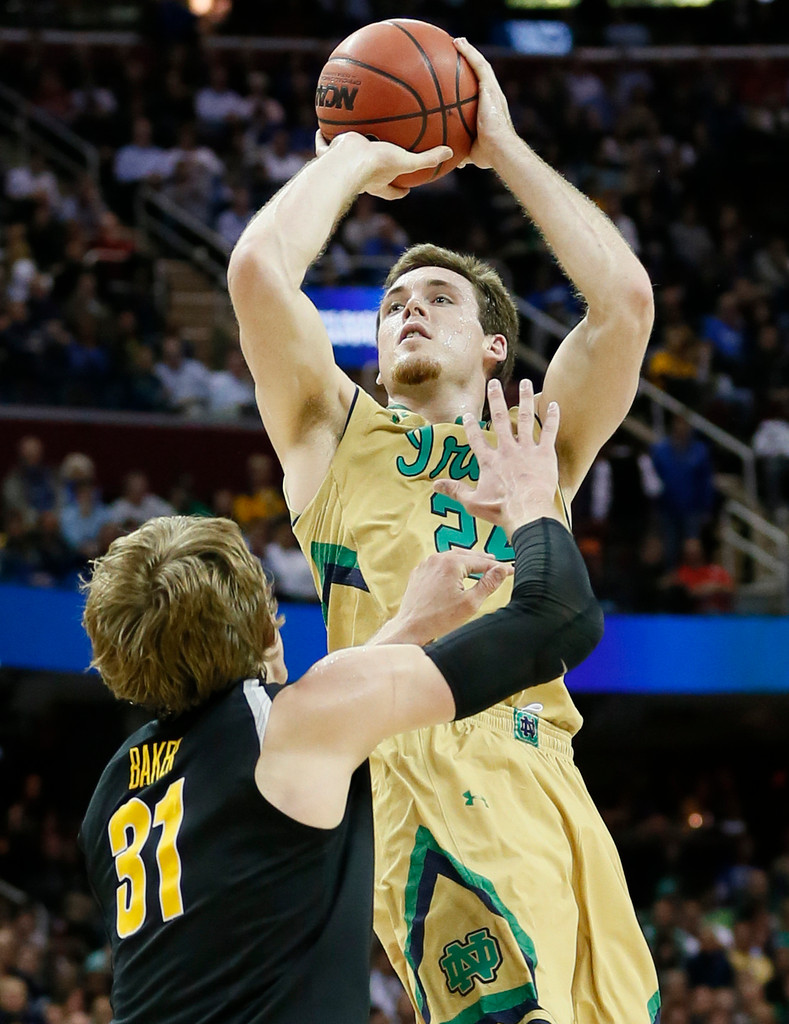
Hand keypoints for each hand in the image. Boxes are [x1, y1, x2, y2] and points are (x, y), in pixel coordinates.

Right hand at [315, 130, 452, 199]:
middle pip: (369, 179)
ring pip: (347, 162)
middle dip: (372, 174)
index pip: (392, 191)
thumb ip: (427, 159)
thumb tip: (451, 152)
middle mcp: (361, 177)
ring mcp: (344, 167)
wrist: (347, 161)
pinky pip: (324, 145)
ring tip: (346, 141)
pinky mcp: (329, 155)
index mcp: (379, 182)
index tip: (406, 190)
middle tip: (377, 164)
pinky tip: (321, 127)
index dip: (400, 191)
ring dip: (347, 155)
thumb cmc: (376, 166)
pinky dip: (322, 138)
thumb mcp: (406, 161)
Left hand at [373, 551, 511, 645]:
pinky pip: (439, 564)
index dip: (498, 567)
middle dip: (483, 561)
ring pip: (452, 557)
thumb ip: (488, 584)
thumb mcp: (471, 603)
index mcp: (451, 563)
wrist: (411, 627)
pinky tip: (457, 573)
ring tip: (480, 566)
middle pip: (467, 555)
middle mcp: (437, 559)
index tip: (510, 570)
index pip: (481, 562)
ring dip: (467, 561)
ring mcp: (426, 564)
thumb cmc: (439, 618)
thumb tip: (501, 570)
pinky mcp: (419, 572)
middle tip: (498, 565)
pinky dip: (451, 567)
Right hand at [433, 378, 559, 537]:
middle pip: (501, 419)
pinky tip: (554, 403)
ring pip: (525, 419)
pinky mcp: (545, 454)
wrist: (528, 512)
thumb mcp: (472, 503)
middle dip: (496, 400)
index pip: (476, 439)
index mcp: (489, 461)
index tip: (467, 414)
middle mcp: (507, 450)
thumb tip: (434, 486)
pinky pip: (549, 432)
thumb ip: (455, 491)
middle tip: (494, 383)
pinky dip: (552, 418)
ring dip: (524, 399)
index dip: (470, 426)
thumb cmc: (500, 510)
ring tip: (525, 383)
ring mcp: (527, 450)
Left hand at [453, 37, 516, 170]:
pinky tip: (458, 43)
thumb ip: (465, 152)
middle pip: (482, 74)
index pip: (482, 92)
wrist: (500, 150)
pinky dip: (469, 53)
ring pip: (481, 65)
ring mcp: (493, 91)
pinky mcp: (490, 89)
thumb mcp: (473, 152)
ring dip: (469, 51)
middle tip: (461, 51)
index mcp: (491, 110)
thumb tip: (457, 161)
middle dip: (472, 61)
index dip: (475, 83)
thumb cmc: (489, 155)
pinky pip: (479, 66)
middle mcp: (494, 97)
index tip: (465, 77)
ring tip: (458, 41)